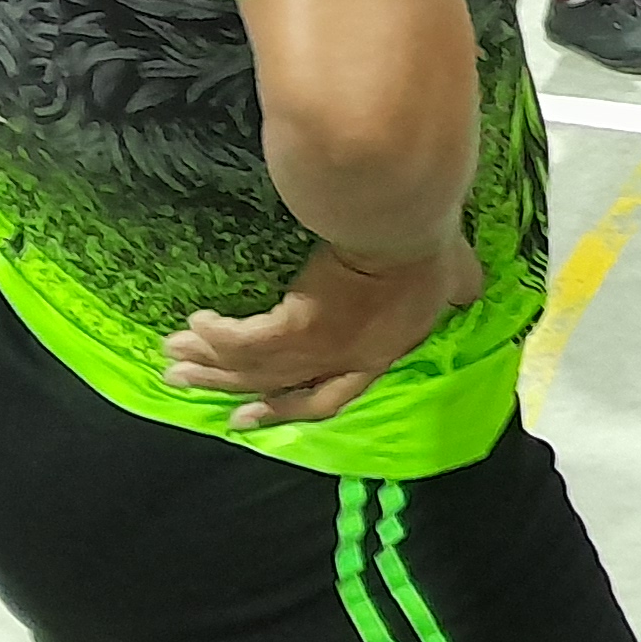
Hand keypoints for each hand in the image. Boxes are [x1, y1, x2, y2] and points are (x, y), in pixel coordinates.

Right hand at [164, 232, 483, 428]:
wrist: (403, 226)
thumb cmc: (431, 245)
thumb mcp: (455, 276)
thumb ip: (456, 287)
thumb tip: (470, 288)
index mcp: (382, 352)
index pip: (332, 396)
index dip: (290, 410)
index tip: (249, 416)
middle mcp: (344, 359)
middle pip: (275, 384)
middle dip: (226, 385)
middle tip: (182, 381)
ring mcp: (320, 346)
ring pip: (253, 366)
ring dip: (208, 363)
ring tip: (171, 358)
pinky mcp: (297, 324)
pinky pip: (247, 339)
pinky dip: (219, 336)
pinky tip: (195, 323)